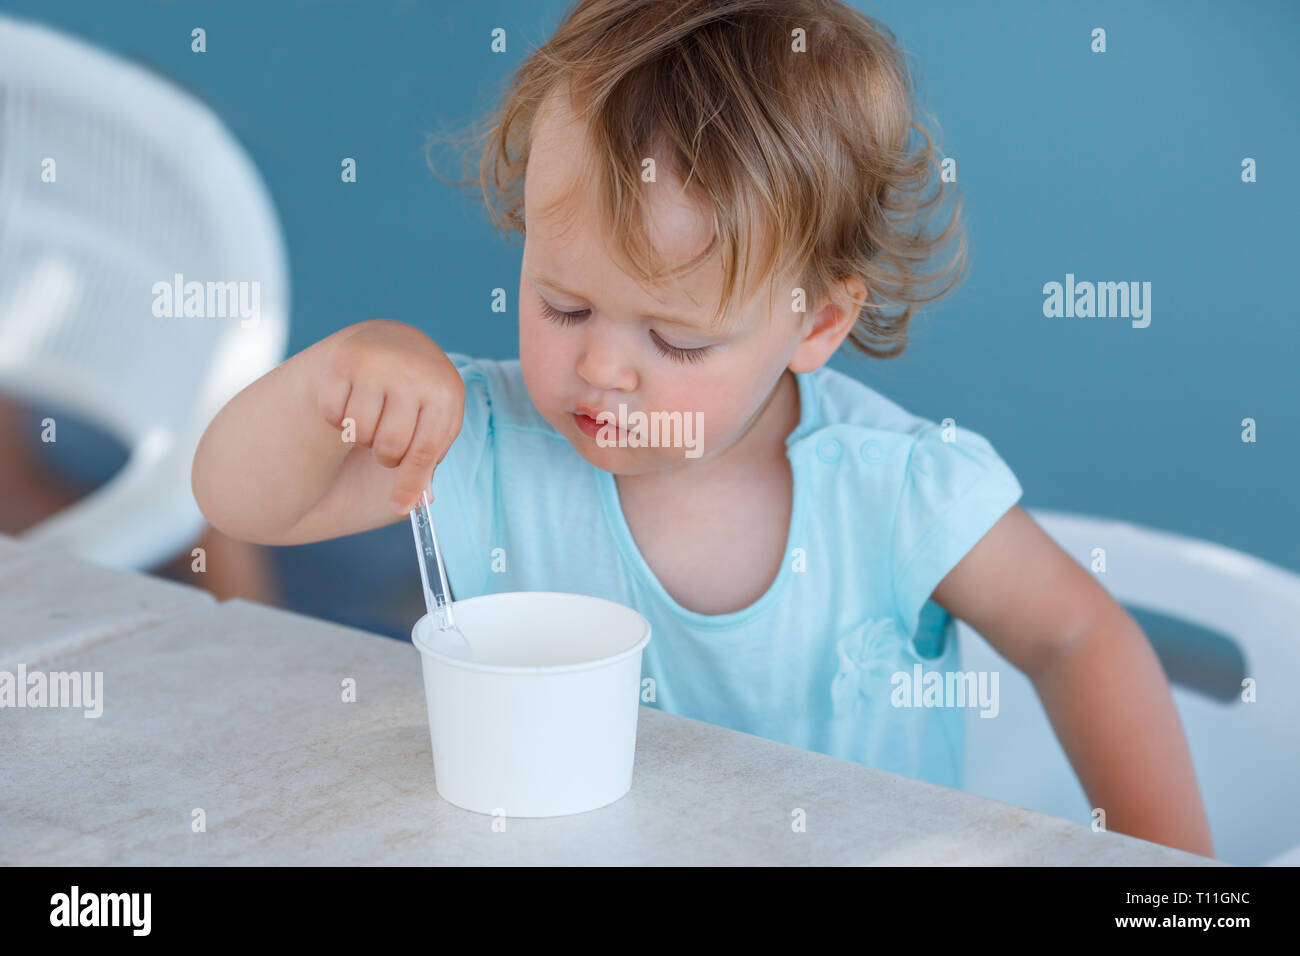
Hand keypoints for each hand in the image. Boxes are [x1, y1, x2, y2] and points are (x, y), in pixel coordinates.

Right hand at [316, 320, 464, 513]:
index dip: (410, 483)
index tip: (399, 507)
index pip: (425, 449)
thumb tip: (416, 501)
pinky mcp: (343, 361)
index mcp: (444, 391)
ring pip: (359, 431)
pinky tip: (353, 401)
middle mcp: (412, 372)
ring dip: (362, 436)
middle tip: (388, 442)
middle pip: (389, 445)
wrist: (394, 341)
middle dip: (386, 456)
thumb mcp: (437, 419)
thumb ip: (428, 459)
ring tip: (374, 417)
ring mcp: (377, 363)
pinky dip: (338, 419)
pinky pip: (332, 414)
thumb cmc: (421, 394)